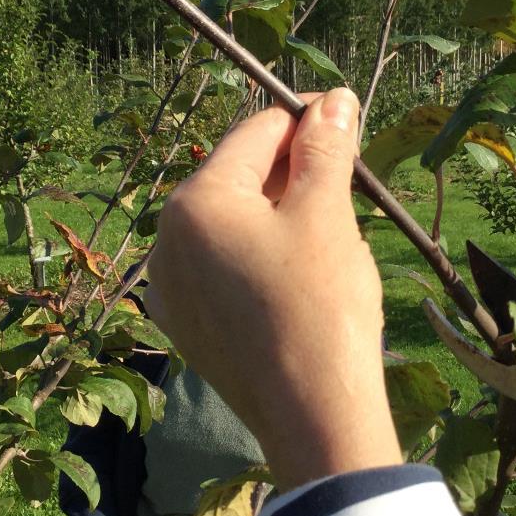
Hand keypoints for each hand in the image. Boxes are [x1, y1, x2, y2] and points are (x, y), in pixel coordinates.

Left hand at [144, 89, 400, 491]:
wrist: (313, 417)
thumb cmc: (321, 304)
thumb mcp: (326, 214)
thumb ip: (326, 149)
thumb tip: (334, 98)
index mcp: (194, 203)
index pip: (254, 134)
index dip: (305, 121)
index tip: (347, 120)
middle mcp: (166, 240)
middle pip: (238, 178)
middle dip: (293, 171)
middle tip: (348, 183)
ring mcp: (171, 289)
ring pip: (232, 225)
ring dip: (279, 214)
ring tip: (331, 235)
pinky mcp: (187, 326)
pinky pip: (223, 269)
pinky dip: (260, 257)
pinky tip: (300, 277)